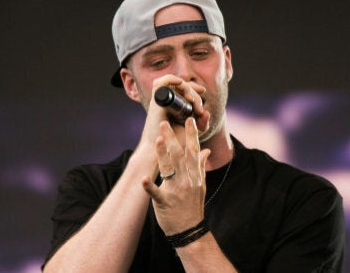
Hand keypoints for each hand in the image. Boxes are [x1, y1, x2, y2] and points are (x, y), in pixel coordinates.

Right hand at [139, 75, 209, 149]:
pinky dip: (171, 79)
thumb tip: (207, 112)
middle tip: (199, 109)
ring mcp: (161, 101)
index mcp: (174, 106)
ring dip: (187, 88)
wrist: (162, 151)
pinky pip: (161, 82)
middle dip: (195, 94)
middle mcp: (167, 102)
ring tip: (193, 101)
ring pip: (175, 84)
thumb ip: (202, 124)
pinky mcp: (156, 101)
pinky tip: (181, 84)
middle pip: (183, 87)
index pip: (185, 90)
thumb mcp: (193, 131)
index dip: (195, 88)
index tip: (204, 92)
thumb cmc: (174, 144)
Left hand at [141, 117, 210, 234]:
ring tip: (158, 139)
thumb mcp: (201, 186)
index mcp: (195, 175)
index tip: (189, 119)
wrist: (190, 230)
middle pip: (180, 156)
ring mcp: (176, 191)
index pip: (194, 151)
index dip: (191, 135)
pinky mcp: (164, 202)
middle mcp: (187, 181)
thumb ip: (201, 167)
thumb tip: (205, 150)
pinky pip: (156, 193)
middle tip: (164, 123)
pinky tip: (143, 178)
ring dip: (163, 154)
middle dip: (173, 138)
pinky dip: (150, 185)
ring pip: (169, 169)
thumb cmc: (193, 206)